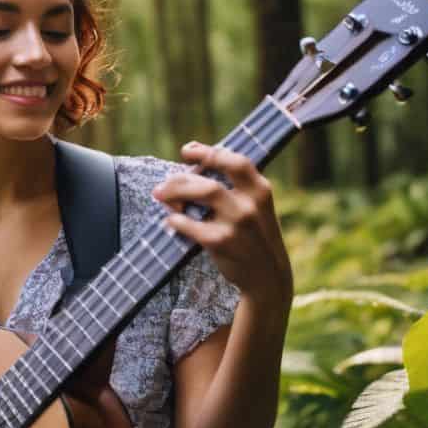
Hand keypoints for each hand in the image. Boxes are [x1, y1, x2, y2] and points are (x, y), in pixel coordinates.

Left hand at [151, 142, 293, 308]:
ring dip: (175, 192)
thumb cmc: (254, 236)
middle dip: (180, 179)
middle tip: (162, 185)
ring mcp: (237, 222)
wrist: (268, 276)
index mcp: (260, 190)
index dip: (208, 153)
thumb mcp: (255, 208)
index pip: (234, 161)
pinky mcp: (221, 242)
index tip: (187, 150)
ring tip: (159, 195)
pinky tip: (171, 220)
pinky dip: (175, 219)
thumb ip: (233, 186)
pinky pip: (189, 223)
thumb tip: (193, 159)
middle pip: (209, 178)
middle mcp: (250, 203)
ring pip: (202, 193)